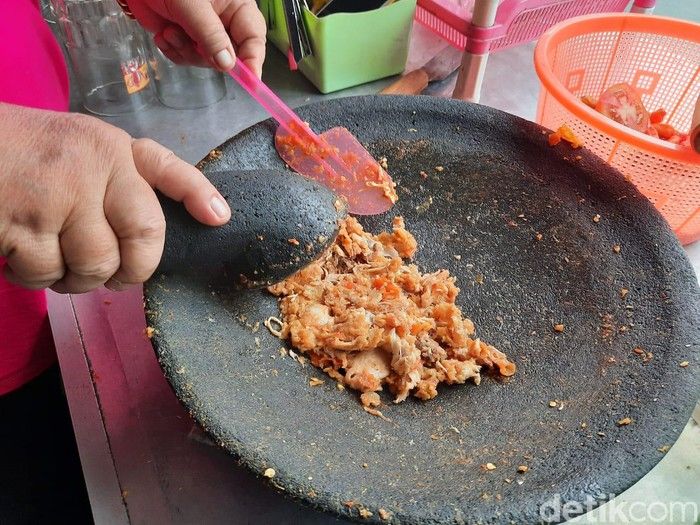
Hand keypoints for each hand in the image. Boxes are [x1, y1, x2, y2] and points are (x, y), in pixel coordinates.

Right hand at [0, 103, 230, 292]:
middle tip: (115, 275)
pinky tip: (20, 254)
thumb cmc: (28, 154)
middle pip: (142, 237)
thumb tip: (201, 218)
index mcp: (110, 148)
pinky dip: (35, 278)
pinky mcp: (18, 225)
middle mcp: (90, 167)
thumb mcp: (85, 149)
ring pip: (93, 266)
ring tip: (57, 257)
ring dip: (77, 278)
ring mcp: (55, 195)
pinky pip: (45, 275)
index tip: (220, 219)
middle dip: (132, 269)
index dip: (198, 195)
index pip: (166, 170)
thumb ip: (132, 178)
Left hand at [128, 0, 266, 76]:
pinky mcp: (186, 38)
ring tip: (169, 32)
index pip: (254, 37)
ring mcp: (204, 31)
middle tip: (192, 45)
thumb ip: (211, 36)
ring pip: (207, 60)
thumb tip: (228, 65)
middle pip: (231, 55)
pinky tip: (163, 34)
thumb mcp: (192, 6)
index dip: (253, 60)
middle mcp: (224, 20)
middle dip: (208, 56)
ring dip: (186, 52)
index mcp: (236, 5)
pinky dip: (174, 51)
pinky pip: (188, 58)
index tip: (250, 81)